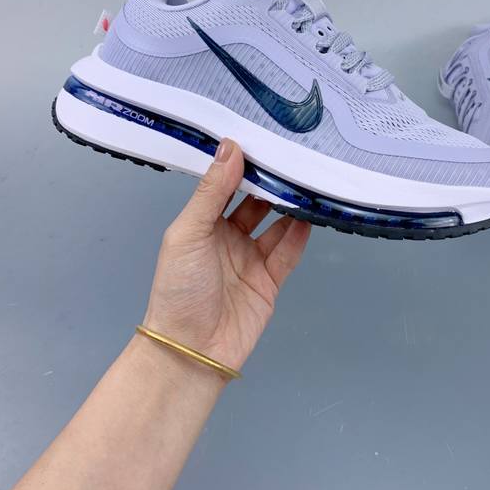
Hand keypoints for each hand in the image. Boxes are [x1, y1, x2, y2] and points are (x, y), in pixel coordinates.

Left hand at [143, 138, 310, 372]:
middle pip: (255, 203)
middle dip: (271, 182)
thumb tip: (230, 147)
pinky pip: (288, 252)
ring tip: (308, 182)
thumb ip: (212, 192)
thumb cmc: (179, 288)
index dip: (242, 165)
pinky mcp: (270, 281)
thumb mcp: (189, 233)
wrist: (191, 351)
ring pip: (276, 224)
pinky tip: (310, 216)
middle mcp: (228, 238)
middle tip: (294, 156)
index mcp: (203, 224)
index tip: (263, 138)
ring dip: (290, 206)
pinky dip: (299, 235)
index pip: (227, 186)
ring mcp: (250, 259)